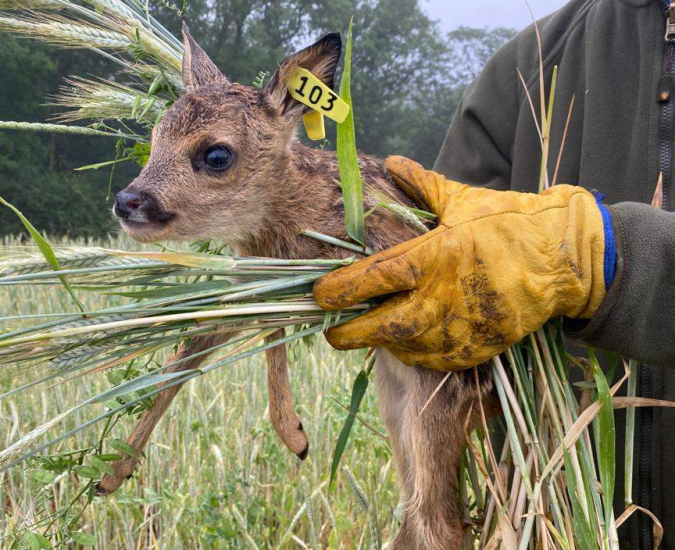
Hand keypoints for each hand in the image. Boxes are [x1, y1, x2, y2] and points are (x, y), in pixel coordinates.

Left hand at [313, 157, 607, 370]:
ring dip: (381, 343)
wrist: (563, 259)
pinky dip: (414, 355)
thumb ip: (421, 184)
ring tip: (369, 333)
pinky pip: (434, 361)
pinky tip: (406, 344)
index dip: (338, 291)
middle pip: (379, 328)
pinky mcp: (477, 348)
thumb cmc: (510, 222)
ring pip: (403, 349)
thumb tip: (393, 162)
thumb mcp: (463, 198)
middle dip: (348, 333)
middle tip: (332, 332)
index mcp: (431, 257)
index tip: (318, 296)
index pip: (370, 280)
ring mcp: (459, 328)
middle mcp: (440, 298)